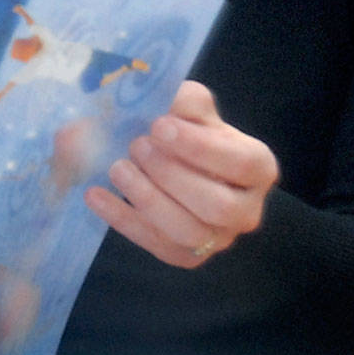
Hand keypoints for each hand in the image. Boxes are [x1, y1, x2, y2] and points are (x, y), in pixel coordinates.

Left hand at [85, 81, 277, 268]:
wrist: (180, 166)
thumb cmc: (192, 134)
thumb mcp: (195, 111)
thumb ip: (185, 102)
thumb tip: (163, 98)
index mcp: (258, 169)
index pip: (240, 163)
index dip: (199, 147)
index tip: (159, 125)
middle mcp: (246, 211)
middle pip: (216, 205)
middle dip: (172, 176)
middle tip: (136, 146)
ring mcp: (217, 239)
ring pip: (187, 231)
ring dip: (148, 199)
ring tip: (117, 168)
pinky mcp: (184, 256)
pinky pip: (154, 243)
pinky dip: (122, 218)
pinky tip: (95, 194)